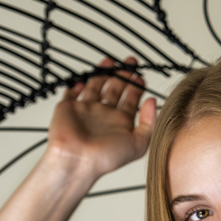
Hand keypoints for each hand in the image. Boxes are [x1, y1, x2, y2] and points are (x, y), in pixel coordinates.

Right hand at [47, 56, 156, 176]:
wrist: (76, 159)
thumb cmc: (106, 157)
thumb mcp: (138, 143)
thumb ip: (149, 123)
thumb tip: (152, 101)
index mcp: (120, 124)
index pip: (130, 101)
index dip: (136, 88)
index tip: (140, 77)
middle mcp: (103, 116)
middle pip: (115, 90)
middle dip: (123, 75)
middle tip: (130, 62)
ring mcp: (85, 111)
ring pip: (95, 87)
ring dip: (103, 74)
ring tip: (110, 61)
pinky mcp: (67, 107)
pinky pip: (71, 93)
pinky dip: (76, 84)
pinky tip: (84, 78)